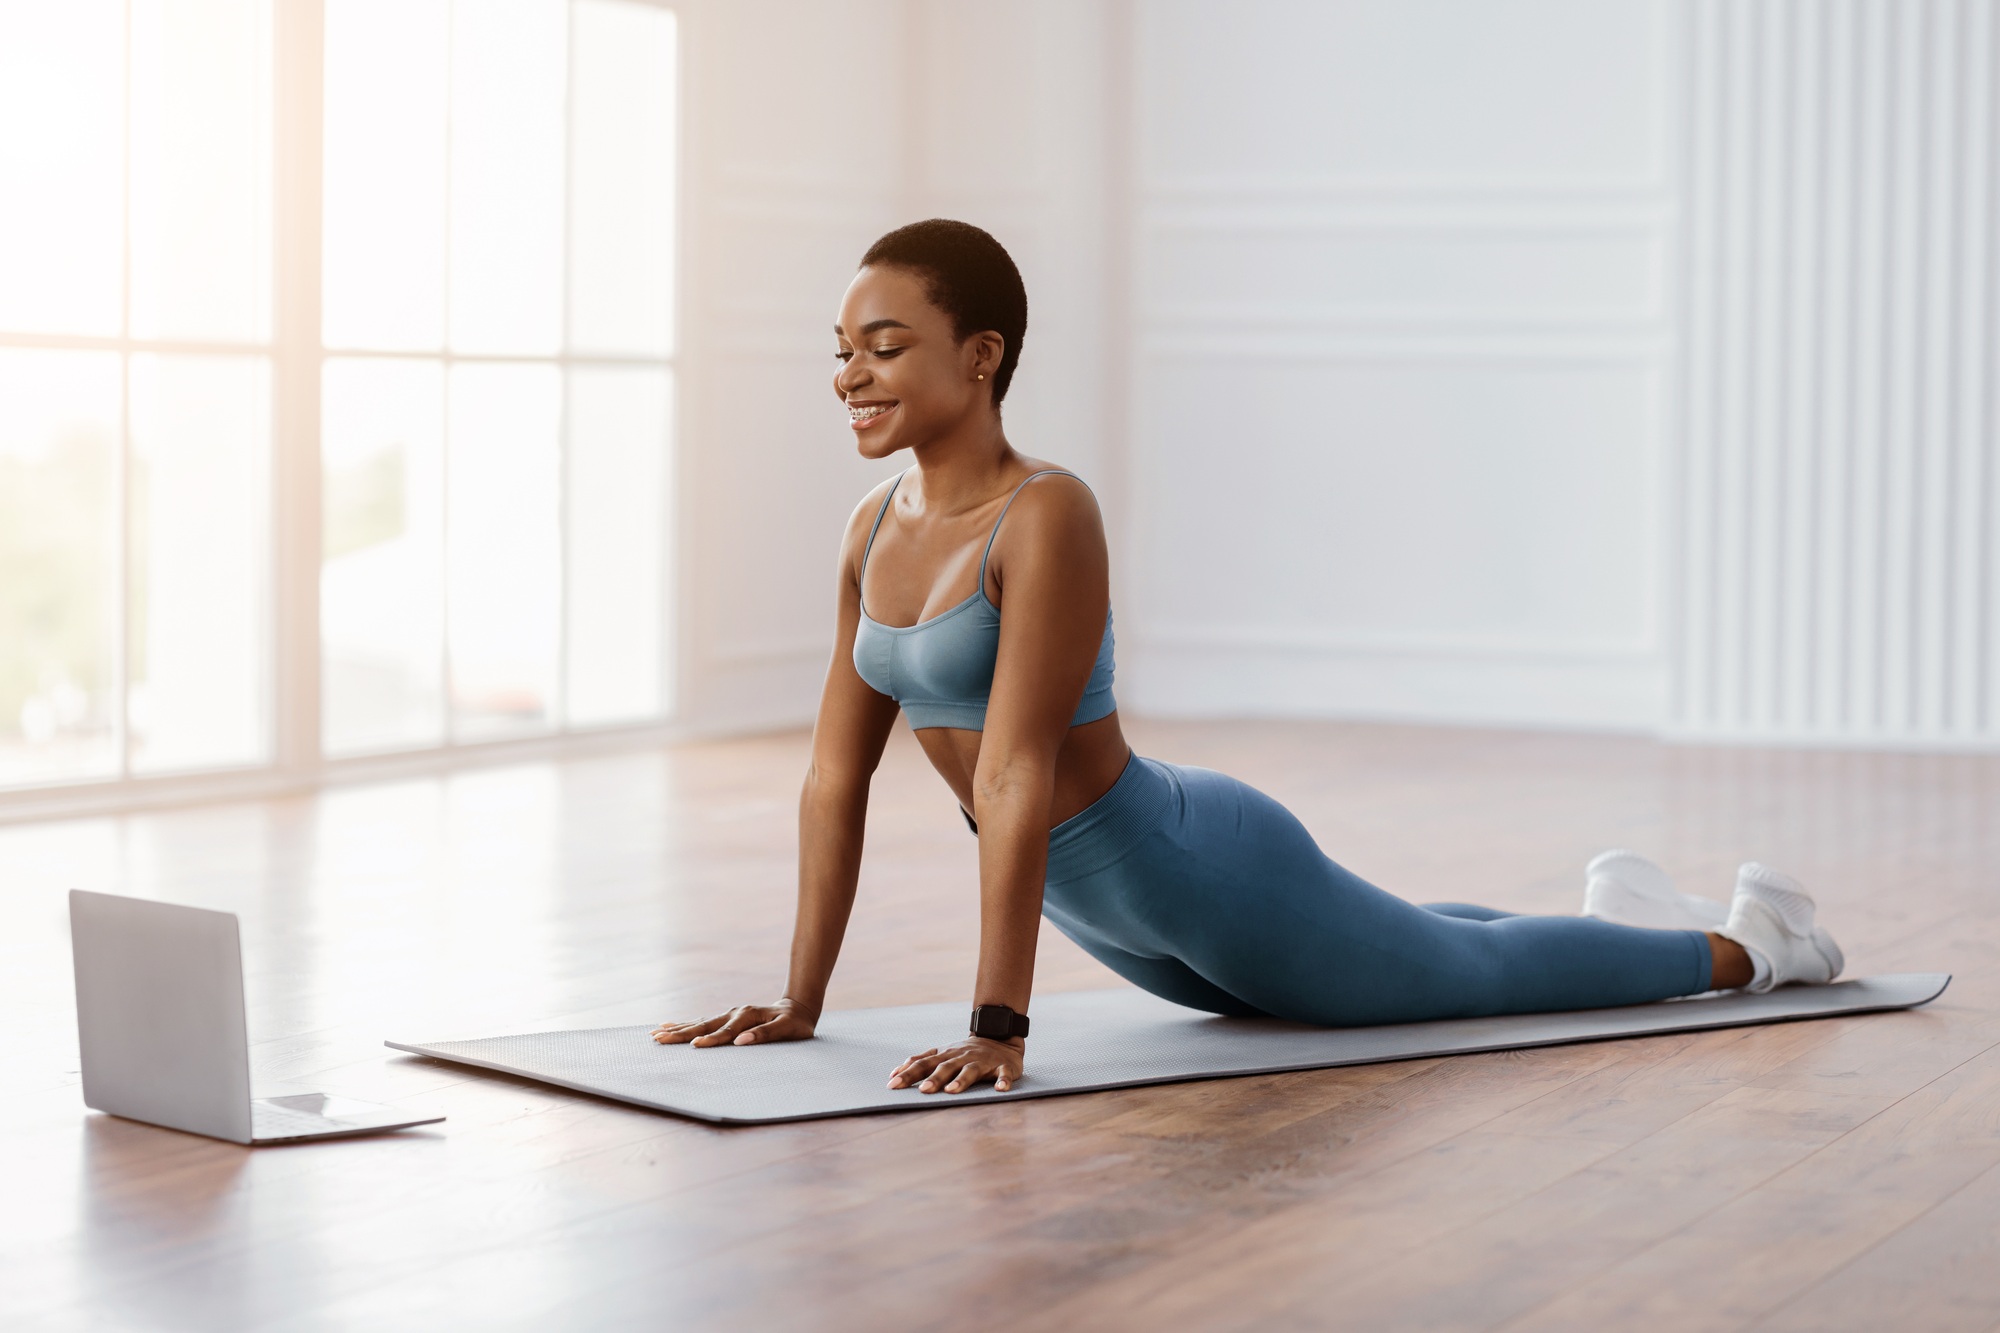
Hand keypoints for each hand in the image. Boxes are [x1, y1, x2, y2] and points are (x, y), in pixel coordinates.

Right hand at [651, 998, 817, 1046]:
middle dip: (681, 1033)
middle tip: (659, 1038)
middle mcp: (734, 1014)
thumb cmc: (795, 1024)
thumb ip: (766, 1035)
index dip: (711, 1040)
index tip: (695, 1045)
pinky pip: (702, 1022)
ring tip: (656, 1033)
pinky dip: (685, 1024)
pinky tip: (669, 1025)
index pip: (725, 1032)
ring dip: (677, 1028)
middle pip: (704, 1025)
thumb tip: (741, 1041)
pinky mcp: (726, 1019)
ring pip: (699, 1022)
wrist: (797, 1009)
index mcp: (747, 1017)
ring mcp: (728, 1015)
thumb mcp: (787, 1029)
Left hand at [888, 1035, 1023, 1093]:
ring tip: (952, 1091)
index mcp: (946, 1056)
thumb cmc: (964, 1053)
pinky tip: (1000, 1089)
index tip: (892, 1085)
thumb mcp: (941, 1054)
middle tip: (923, 1090)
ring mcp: (983, 1061)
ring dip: (961, 1080)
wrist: (1000, 1038)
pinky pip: (1003, 1073)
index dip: (908, 1074)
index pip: (923, 1064)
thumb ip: (919, 1062)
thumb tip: (893, 1074)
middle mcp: (962, 1057)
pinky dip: (1003, 1081)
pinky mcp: (1003, 1066)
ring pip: (971, 1070)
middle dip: (934, 1079)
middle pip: (946, 1067)